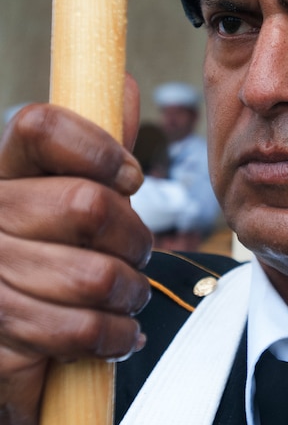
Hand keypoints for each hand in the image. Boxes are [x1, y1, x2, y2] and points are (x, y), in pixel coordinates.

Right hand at [0, 89, 151, 424]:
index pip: (40, 126)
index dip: (99, 149)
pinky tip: (117, 334)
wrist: (11, 342)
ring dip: (130, 292)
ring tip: (129, 296)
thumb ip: (95, 149)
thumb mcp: (74, 197)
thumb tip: (119, 82)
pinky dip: (114, 337)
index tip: (129, 177)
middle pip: (87, 204)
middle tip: (138, 253)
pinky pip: (79, 330)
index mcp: (3, 172)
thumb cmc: (53, 257)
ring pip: (94, 275)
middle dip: (134, 237)